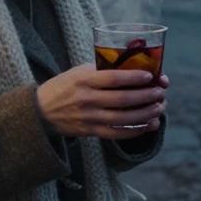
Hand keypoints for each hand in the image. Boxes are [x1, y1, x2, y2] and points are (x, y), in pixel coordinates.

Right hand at [37, 64, 164, 139]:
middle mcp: (87, 99)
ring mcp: (89, 118)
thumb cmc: (62, 87)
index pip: (113, 78)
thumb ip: (100, 70)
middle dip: (145, 96)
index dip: (134, 78)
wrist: (40, 112)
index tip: (150, 76)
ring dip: (144, 114)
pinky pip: (116, 134)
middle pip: (122, 100)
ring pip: (122, 118)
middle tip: (160, 93)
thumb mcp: (77, 72)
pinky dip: (134, 130)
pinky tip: (148, 125)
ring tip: (159, 108)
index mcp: (84, 80)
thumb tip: (130, 66)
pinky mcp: (90, 132)